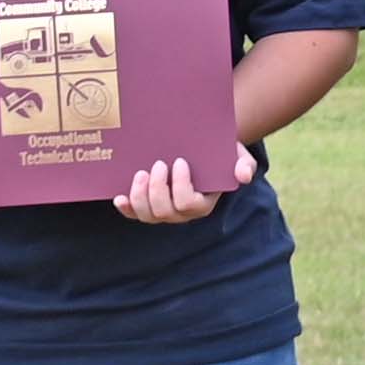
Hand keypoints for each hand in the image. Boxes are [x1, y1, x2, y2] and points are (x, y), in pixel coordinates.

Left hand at [113, 148, 249, 224]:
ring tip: (140, 173)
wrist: (200, 150)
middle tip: (157, 164)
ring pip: (148, 215)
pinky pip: (135, 214)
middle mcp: (182, 213)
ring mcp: (163, 211)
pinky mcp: (147, 206)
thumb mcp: (237, 155)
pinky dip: (126, 208)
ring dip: (140, 196)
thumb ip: (244, 165)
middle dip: (157, 189)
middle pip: (165, 212)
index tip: (179, 162)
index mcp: (202, 204)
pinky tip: (119, 197)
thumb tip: (243, 176)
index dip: (181, 185)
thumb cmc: (218, 153)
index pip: (188, 203)